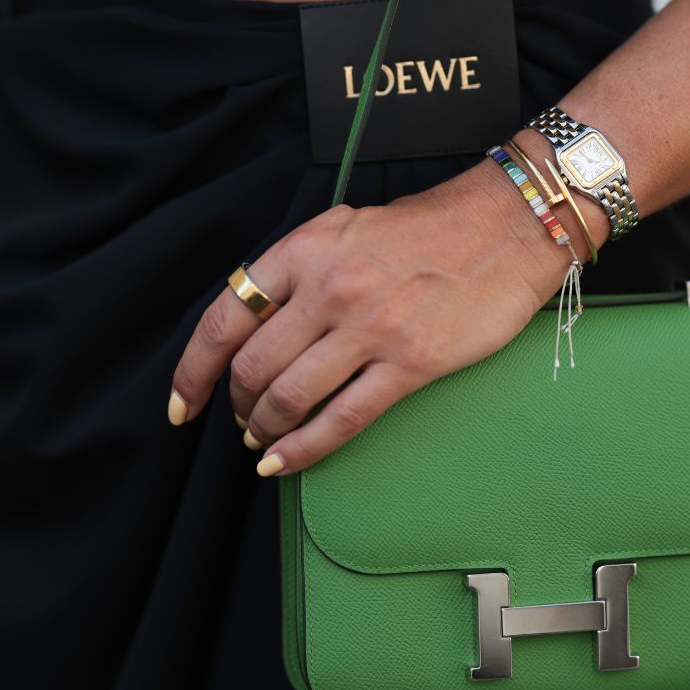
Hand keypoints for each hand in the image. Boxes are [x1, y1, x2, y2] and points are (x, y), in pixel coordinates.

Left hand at [167, 154, 588, 475]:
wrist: (507, 227)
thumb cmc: (427, 228)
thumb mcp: (346, 226)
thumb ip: (299, 268)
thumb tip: (260, 321)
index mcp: (305, 249)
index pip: (224, 319)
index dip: (192, 372)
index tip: (182, 404)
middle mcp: (328, 288)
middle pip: (251, 367)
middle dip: (236, 406)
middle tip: (240, 420)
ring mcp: (369, 328)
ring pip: (288, 397)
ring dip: (264, 430)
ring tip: (261, 441)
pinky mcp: (409, 363)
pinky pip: (341, 420)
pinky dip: (303, 450)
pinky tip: (285, 463)